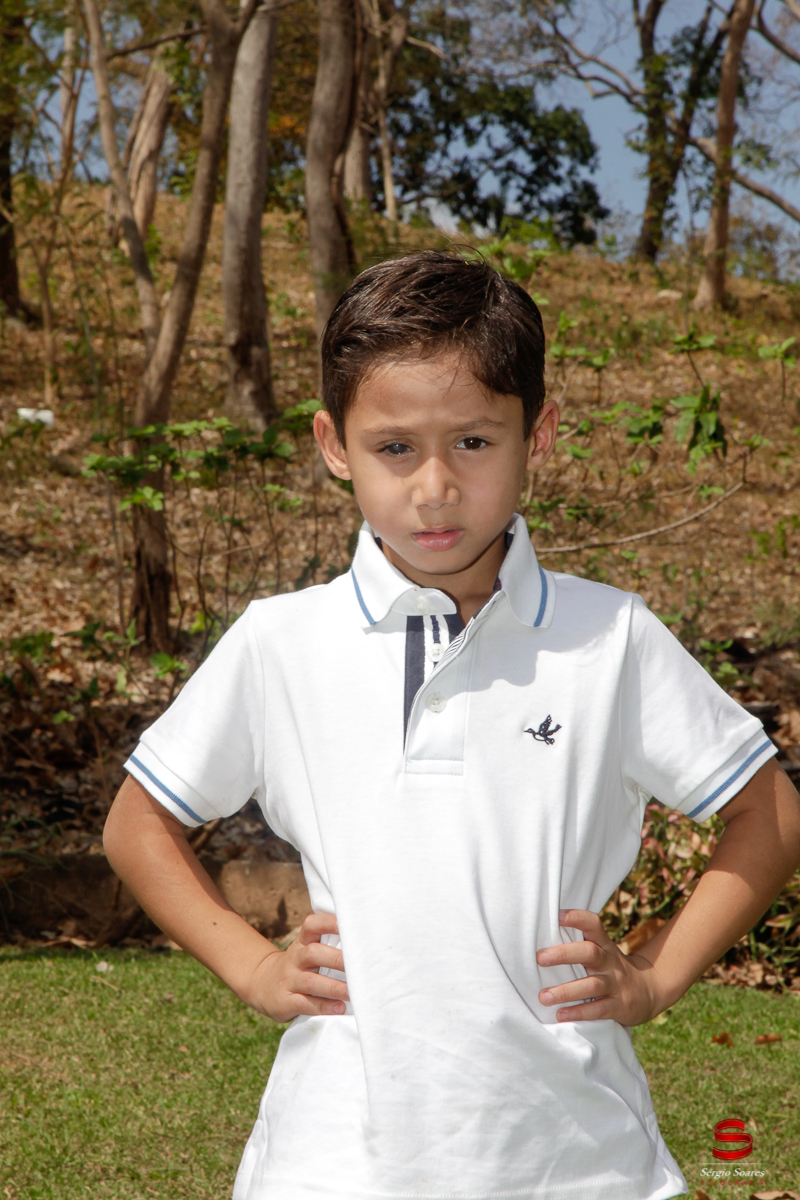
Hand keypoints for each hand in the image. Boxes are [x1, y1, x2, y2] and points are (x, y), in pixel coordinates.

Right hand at [247, 911, 349, 1022]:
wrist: (262, 984)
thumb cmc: (299, 966)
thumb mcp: (307, 950)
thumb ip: (328, 944)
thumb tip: (365, 943)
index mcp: (302, 942)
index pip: (311, 925)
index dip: (328, 922)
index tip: (349, 925)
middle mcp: (294, 958)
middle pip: (313, 953)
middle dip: (337, 959)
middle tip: (360, 966)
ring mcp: (288, 980)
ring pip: (310, 981)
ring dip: (334, 987)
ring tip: (354, 992)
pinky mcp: (285, 1002)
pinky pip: (305, 1004)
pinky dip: (323, 1006)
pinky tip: (339, 1008)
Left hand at [536, 909, 663, 1027]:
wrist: (651, 990)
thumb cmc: (613, 969)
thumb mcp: (603, 952)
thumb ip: (580, 946)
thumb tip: (540, 940)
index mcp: (605, 946)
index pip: (594, 925)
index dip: (577, 918)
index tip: (557, 916)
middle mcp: (610, 963)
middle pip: (589, 953)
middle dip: (564, 954)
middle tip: (540, 958)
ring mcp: (616, 985)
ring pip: (592, 985)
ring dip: (566, 991)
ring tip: (544, 996)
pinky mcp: (620, 1007)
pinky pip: (598, 1010)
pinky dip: (579, 1012)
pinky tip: (560, 1014)